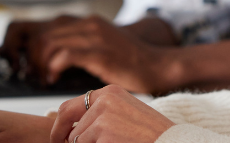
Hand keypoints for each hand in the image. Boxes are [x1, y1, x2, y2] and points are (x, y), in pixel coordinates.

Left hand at [15, 15, 167, 92]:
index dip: (24, 44)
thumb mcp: (97, 47)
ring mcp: (95, 36)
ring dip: (39, 64)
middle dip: (28, 58)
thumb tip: (44, 59)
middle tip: (33, 75)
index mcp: (85, 21)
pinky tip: (55, 78)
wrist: (156, 65)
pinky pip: (65, 55)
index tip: (23, 64)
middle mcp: (88, 23)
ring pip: (47, 42)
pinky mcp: (100, 52)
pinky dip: (53, 68)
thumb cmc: (127, 63)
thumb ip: (75, 45)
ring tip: (45, 78)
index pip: (39, 25)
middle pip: (39, 33)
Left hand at [50, 86, 173, 142]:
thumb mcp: (124, 114)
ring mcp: (102, 113)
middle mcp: (104, 98)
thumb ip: (101, 114)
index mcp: (110, 92)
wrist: (170, 141)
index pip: (71, 105)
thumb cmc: (150, 133)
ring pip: (76, 137)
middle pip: (65, 117)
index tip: (60, 137)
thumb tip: (71, 128)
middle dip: (60, 134)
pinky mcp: (102, 129)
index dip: (60, 123)